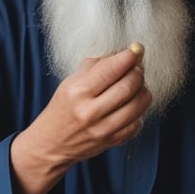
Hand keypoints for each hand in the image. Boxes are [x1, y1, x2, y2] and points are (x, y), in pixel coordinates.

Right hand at [11, 43, 150, 193]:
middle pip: (129, 85)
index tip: (136, 49)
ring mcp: (103, 129)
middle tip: (136, 67)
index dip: (129, 55)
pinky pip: (138, 122)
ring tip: (136, 85)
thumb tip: (120, 52)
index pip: (112, 68)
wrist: (51, 144)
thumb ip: (94, 66)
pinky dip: (139, 111)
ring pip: (139, 103)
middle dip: (138, 72)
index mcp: (78, 91)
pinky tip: (130, 105)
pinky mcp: (112, 141)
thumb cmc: (62, 109)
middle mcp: (91, 111)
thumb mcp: (70, 83)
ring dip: (143, 90)